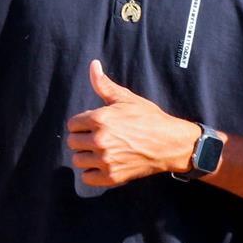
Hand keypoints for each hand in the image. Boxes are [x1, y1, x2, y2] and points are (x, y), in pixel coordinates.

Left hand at [66, 60, 200, 186]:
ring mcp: (105, 160)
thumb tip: (93, 65)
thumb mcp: (127, 99)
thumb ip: (104, 85)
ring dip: (86, 156)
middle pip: (72, 142)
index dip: (83, 123)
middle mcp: (100, 140)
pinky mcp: (111, 177)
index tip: (95, 125)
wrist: (169, 144)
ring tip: (101, 151)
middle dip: (83, 138)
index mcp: (100, 119)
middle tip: (99, 137)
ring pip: (77, 160)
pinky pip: (86, 177)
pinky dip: (93, 172)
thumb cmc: (148, 118)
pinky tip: (103, 164)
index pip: (72, 124)